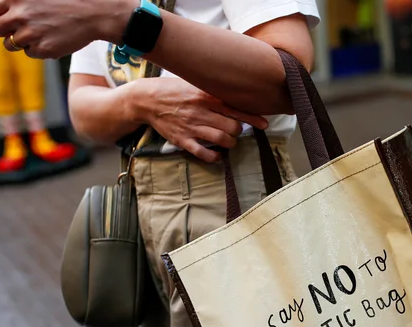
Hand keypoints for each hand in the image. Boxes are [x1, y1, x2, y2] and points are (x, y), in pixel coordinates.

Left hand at [0, 0, 135, 58]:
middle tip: (19, 28)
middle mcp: (19, 15)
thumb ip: (17, 0)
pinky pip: (31, 54)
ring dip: (21, 41)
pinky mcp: (43, 50)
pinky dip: (39, 49)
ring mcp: (30, 34)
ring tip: (39, 32)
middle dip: (4, 31)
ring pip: (10, 45)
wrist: (94, 13)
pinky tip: (52, 38)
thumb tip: (1, 9)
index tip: (6, 17)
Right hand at [124, 78, 268, 162]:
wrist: (147, 100)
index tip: (264, 124)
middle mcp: (201, 112)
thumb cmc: (174, 90)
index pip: (236, 109)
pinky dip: (215, 157)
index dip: (253, 118)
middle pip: (233, 127)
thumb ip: (214, 91)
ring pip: (222, 141)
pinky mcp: (183, 140)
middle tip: (236, 130)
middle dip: (239, 131)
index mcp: (206, 96)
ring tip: (229, 141)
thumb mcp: (194, 84)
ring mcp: (192, 128)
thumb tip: (236, 94)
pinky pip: (204, 153)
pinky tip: (217, 155)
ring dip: (230, 144)